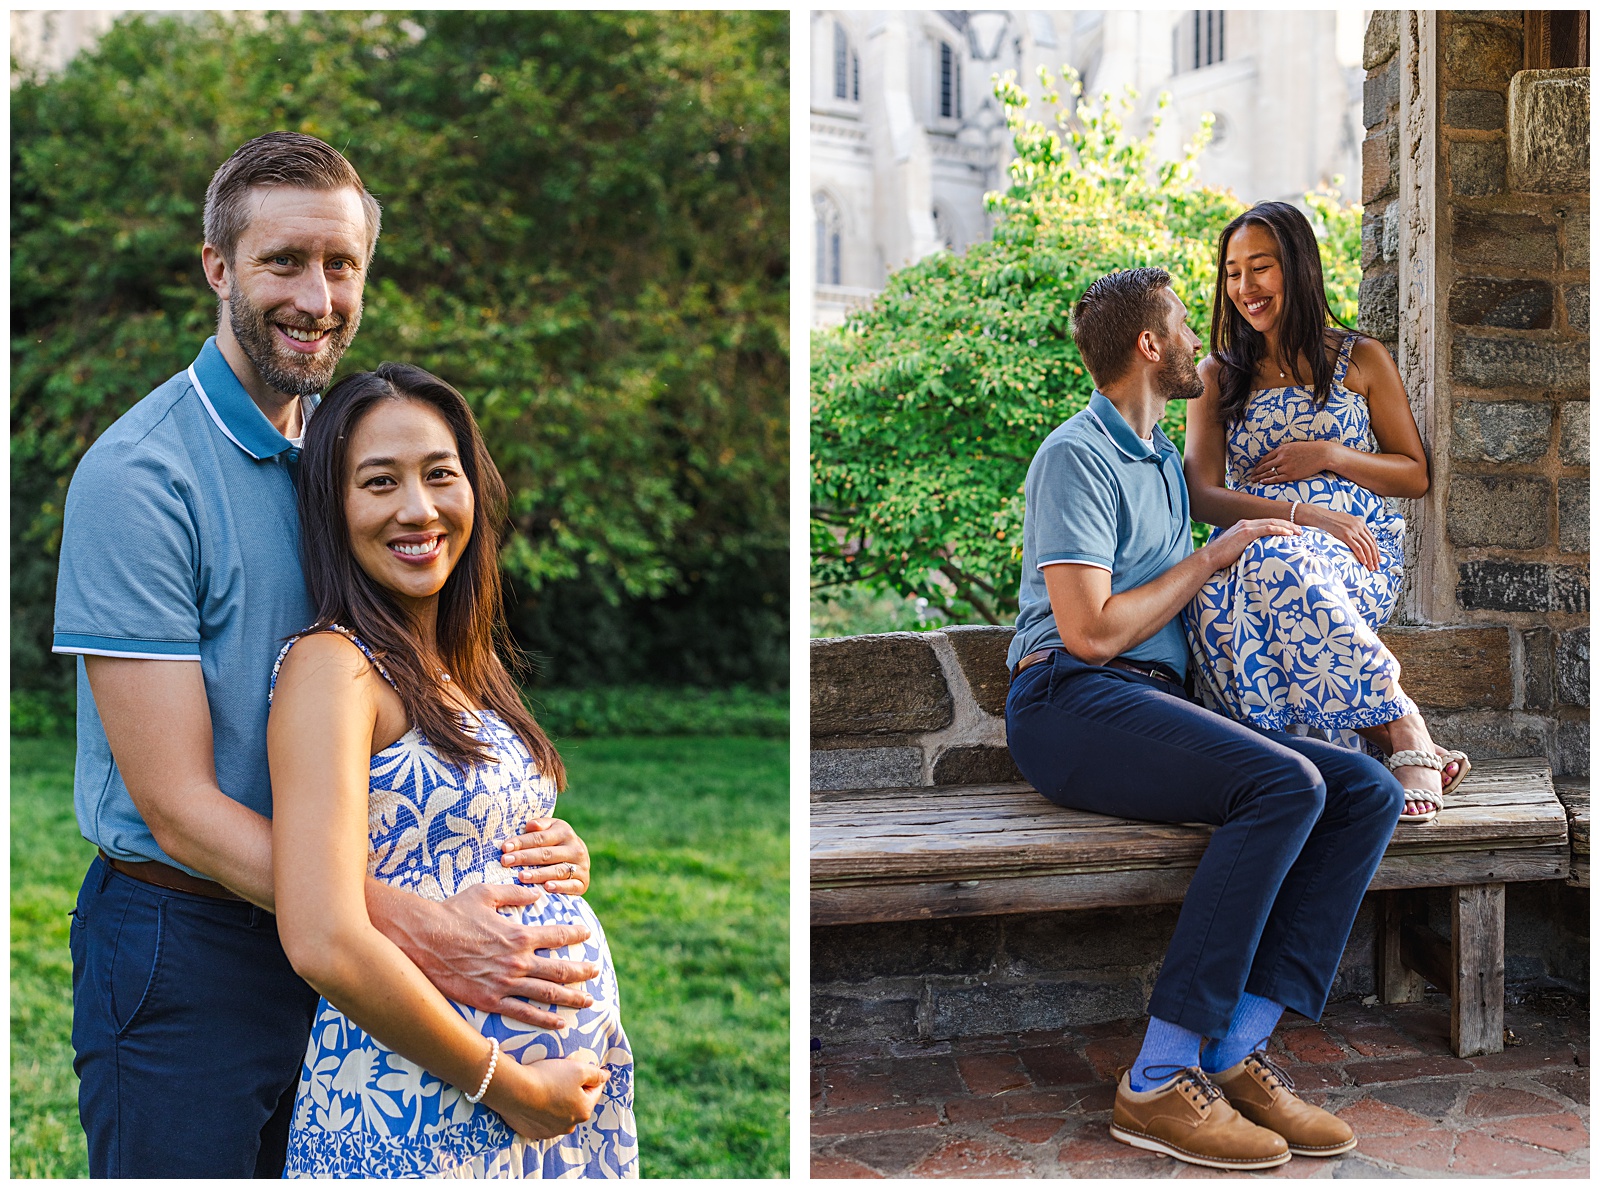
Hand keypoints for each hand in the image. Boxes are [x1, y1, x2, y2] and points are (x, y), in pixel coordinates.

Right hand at [404, 882, 599, 1029]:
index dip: (576, 934)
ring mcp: (505, 984)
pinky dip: (544, 1020)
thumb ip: (515, 895)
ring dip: (571, 998)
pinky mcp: (490, 1001)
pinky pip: (523, 1014)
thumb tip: (537, 896)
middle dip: (582, 971)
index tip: (586, 934)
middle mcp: (517, 961)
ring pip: (547, 994)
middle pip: (560, 969)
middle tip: (595, 971)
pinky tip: (560, 1023)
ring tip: (588, 1001)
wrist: (422, 940)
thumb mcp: (486, 894)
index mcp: (519, 934)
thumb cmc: (452, 913)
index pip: (558, 935)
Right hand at [487, 1054, 608, 1139]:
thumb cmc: (549, 1077)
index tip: (582, 1067)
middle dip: (573, 1091)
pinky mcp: (533, 1132)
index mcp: (584, 1111)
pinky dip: (542, 1110)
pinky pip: (542, 1119)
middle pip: (577, 1103)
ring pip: (560, 1113)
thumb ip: (596, 1073)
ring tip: (546, 1086)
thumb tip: (606, 1076)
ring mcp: (550, 1132)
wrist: (514, 1090)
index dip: (590, 1077)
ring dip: (557, 1102)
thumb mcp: (578, 1069)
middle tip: (560, 1076)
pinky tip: (535, 1098)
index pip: (594, 1091)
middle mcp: (569, 1126)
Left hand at [500, 817, 589, 895]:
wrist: (579, 859)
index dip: (521, 842)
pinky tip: (547, 888)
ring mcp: (581, 866)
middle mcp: (575, 848)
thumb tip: (530, 825)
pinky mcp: (583, 882)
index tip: (505, 848)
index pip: (540, 838)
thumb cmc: (554, 844)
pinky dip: (560, 887)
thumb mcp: (549, 829)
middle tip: (506, 861)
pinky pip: (571, 885)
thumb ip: (539, 826)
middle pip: (546, 854)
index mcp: (564, 832)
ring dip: (539, 874)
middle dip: (524, 857)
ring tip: (521, 877)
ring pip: (557, 870)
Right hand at [1203, 517, 1300, 571]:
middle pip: (1272, 520)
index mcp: (1244, 526)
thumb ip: (1246, 546)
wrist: (1210, 557)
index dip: (1281, 525)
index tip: (1292, 530)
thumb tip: (1255, 553)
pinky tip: (1288, 534)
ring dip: (1287, 527)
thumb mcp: (1236, 548)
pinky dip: (1279, 530)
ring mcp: (1246, 527)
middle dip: (1288, 525)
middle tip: (1300, 530)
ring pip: (1272, 523)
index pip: (1267, 523)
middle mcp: (1246, 523)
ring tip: (1299, 532)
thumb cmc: (1221, 557)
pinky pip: (1267, 529)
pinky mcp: (1246, 533)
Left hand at [1247, 440, 1332, 483]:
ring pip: (1269, 473)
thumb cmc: (1309, 449)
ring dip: (1260, 477)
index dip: (1258, 464)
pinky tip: (1262, 482)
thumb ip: (1283, 451)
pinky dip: (1268, 480)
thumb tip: (1275, 457)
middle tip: (1250, 476)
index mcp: (1282, 449)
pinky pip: (1276, 479)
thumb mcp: (1293, 446)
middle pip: (1265, 466)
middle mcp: (1282, 458)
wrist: (1321, 454)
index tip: (1254, 468)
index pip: (1265, 458)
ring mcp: (1286, 467)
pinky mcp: (1291, 475)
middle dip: (1256, 471)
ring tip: (1253, 480)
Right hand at [1303, 506, 1381, 571]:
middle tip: (1376, 566)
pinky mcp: (1346, 535)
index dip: (1376, 550)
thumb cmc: (1330, 520)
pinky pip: (1357, 548)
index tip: (1377, 559)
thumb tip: (1357, 538)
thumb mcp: (1346, 521)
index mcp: (1360, 523)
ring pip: (1366, 547)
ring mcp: (1353, 530)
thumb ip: (1353, 528)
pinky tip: (1364, 562)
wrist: (1320, 516)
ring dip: (1370, 559)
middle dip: (1375, 557)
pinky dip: (1362, 556)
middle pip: (1371, 544)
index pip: (1372, 539)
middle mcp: (1359, 526)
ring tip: (1371, 567)